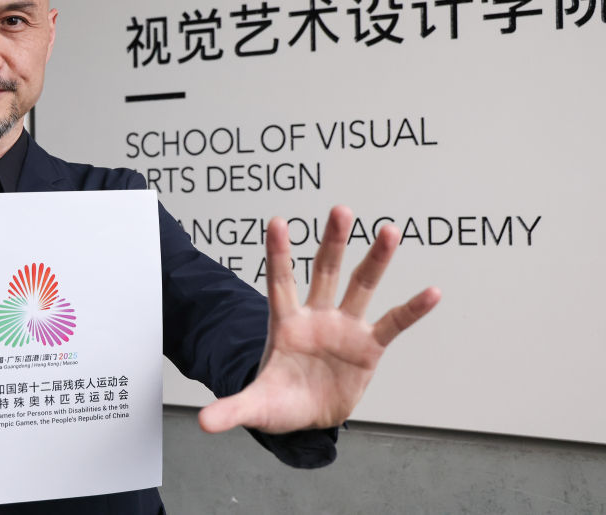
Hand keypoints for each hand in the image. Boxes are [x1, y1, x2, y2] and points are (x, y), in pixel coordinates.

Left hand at [198, 205, 439, 434]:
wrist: (308, 418)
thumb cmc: (279, 402)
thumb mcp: (255, 407)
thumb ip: (232, 410)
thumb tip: (202, 422)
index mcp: (285, 324)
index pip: (279, 282)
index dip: (278, 254)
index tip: (277, 221)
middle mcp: (316, 317)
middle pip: (324, 271)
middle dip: (332, 242)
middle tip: (340, 210)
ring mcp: (344, 327)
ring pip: (360, 286)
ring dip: (375, 259)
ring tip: (389, 230)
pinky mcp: (369, 346)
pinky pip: (393, 324)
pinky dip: (412, 309)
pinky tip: (431, 292)